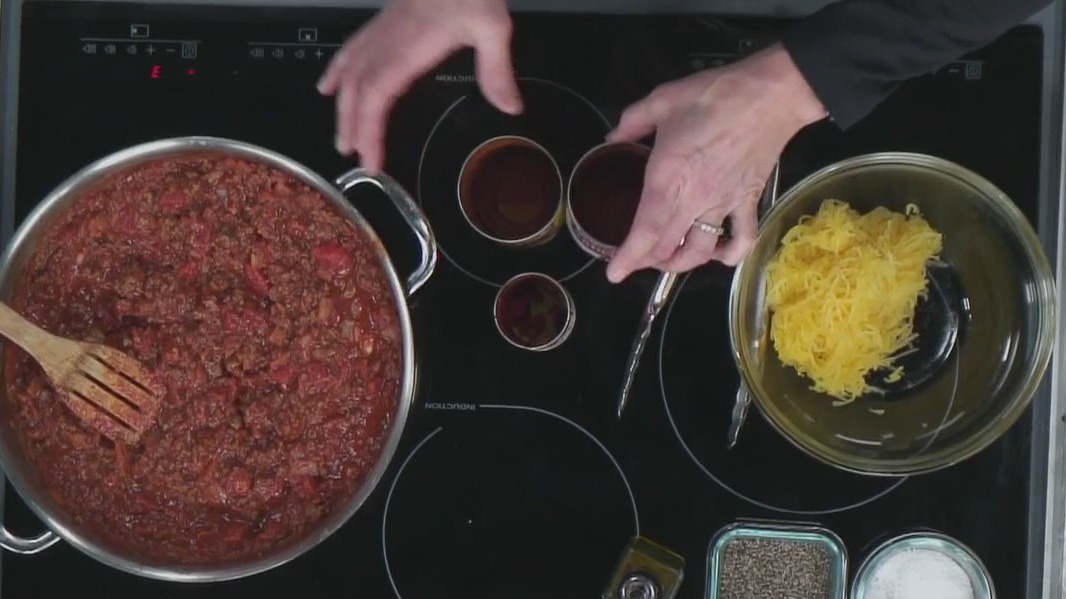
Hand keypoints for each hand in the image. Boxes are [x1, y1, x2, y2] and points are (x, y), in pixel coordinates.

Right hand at [317, 0, 522, 172]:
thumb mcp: (492, 26)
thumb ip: (497, 69)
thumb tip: (510, 106)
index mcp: (408, 46)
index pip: (377, 95)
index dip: (369, 130)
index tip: (371, 160)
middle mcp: (387, 39)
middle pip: (357, 89)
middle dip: (352, 126)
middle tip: (354, 158)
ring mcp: (382, 29)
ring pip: (349, 71)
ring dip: (342, 106)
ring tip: (343, 137)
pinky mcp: (384, 20)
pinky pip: (350, 49)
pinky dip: (337, 70)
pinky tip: (328, 86)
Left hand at [604, 43, 826, 282]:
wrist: (770, 94)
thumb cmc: (714, 95)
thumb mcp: (662, 99)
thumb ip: (632, 121)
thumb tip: (612, 137)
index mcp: (667, 177)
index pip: (644, 231)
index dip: (629, 258)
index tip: (615, 274)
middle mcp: (694, 199)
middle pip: (667, 247)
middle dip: (648, 261)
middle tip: (636, 258)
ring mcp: (724, 204)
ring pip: (700, 251)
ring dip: (681, 263)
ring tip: (669, 259)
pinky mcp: (749, 201)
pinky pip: (742, 239)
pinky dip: (730, 255)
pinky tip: (719, 255)